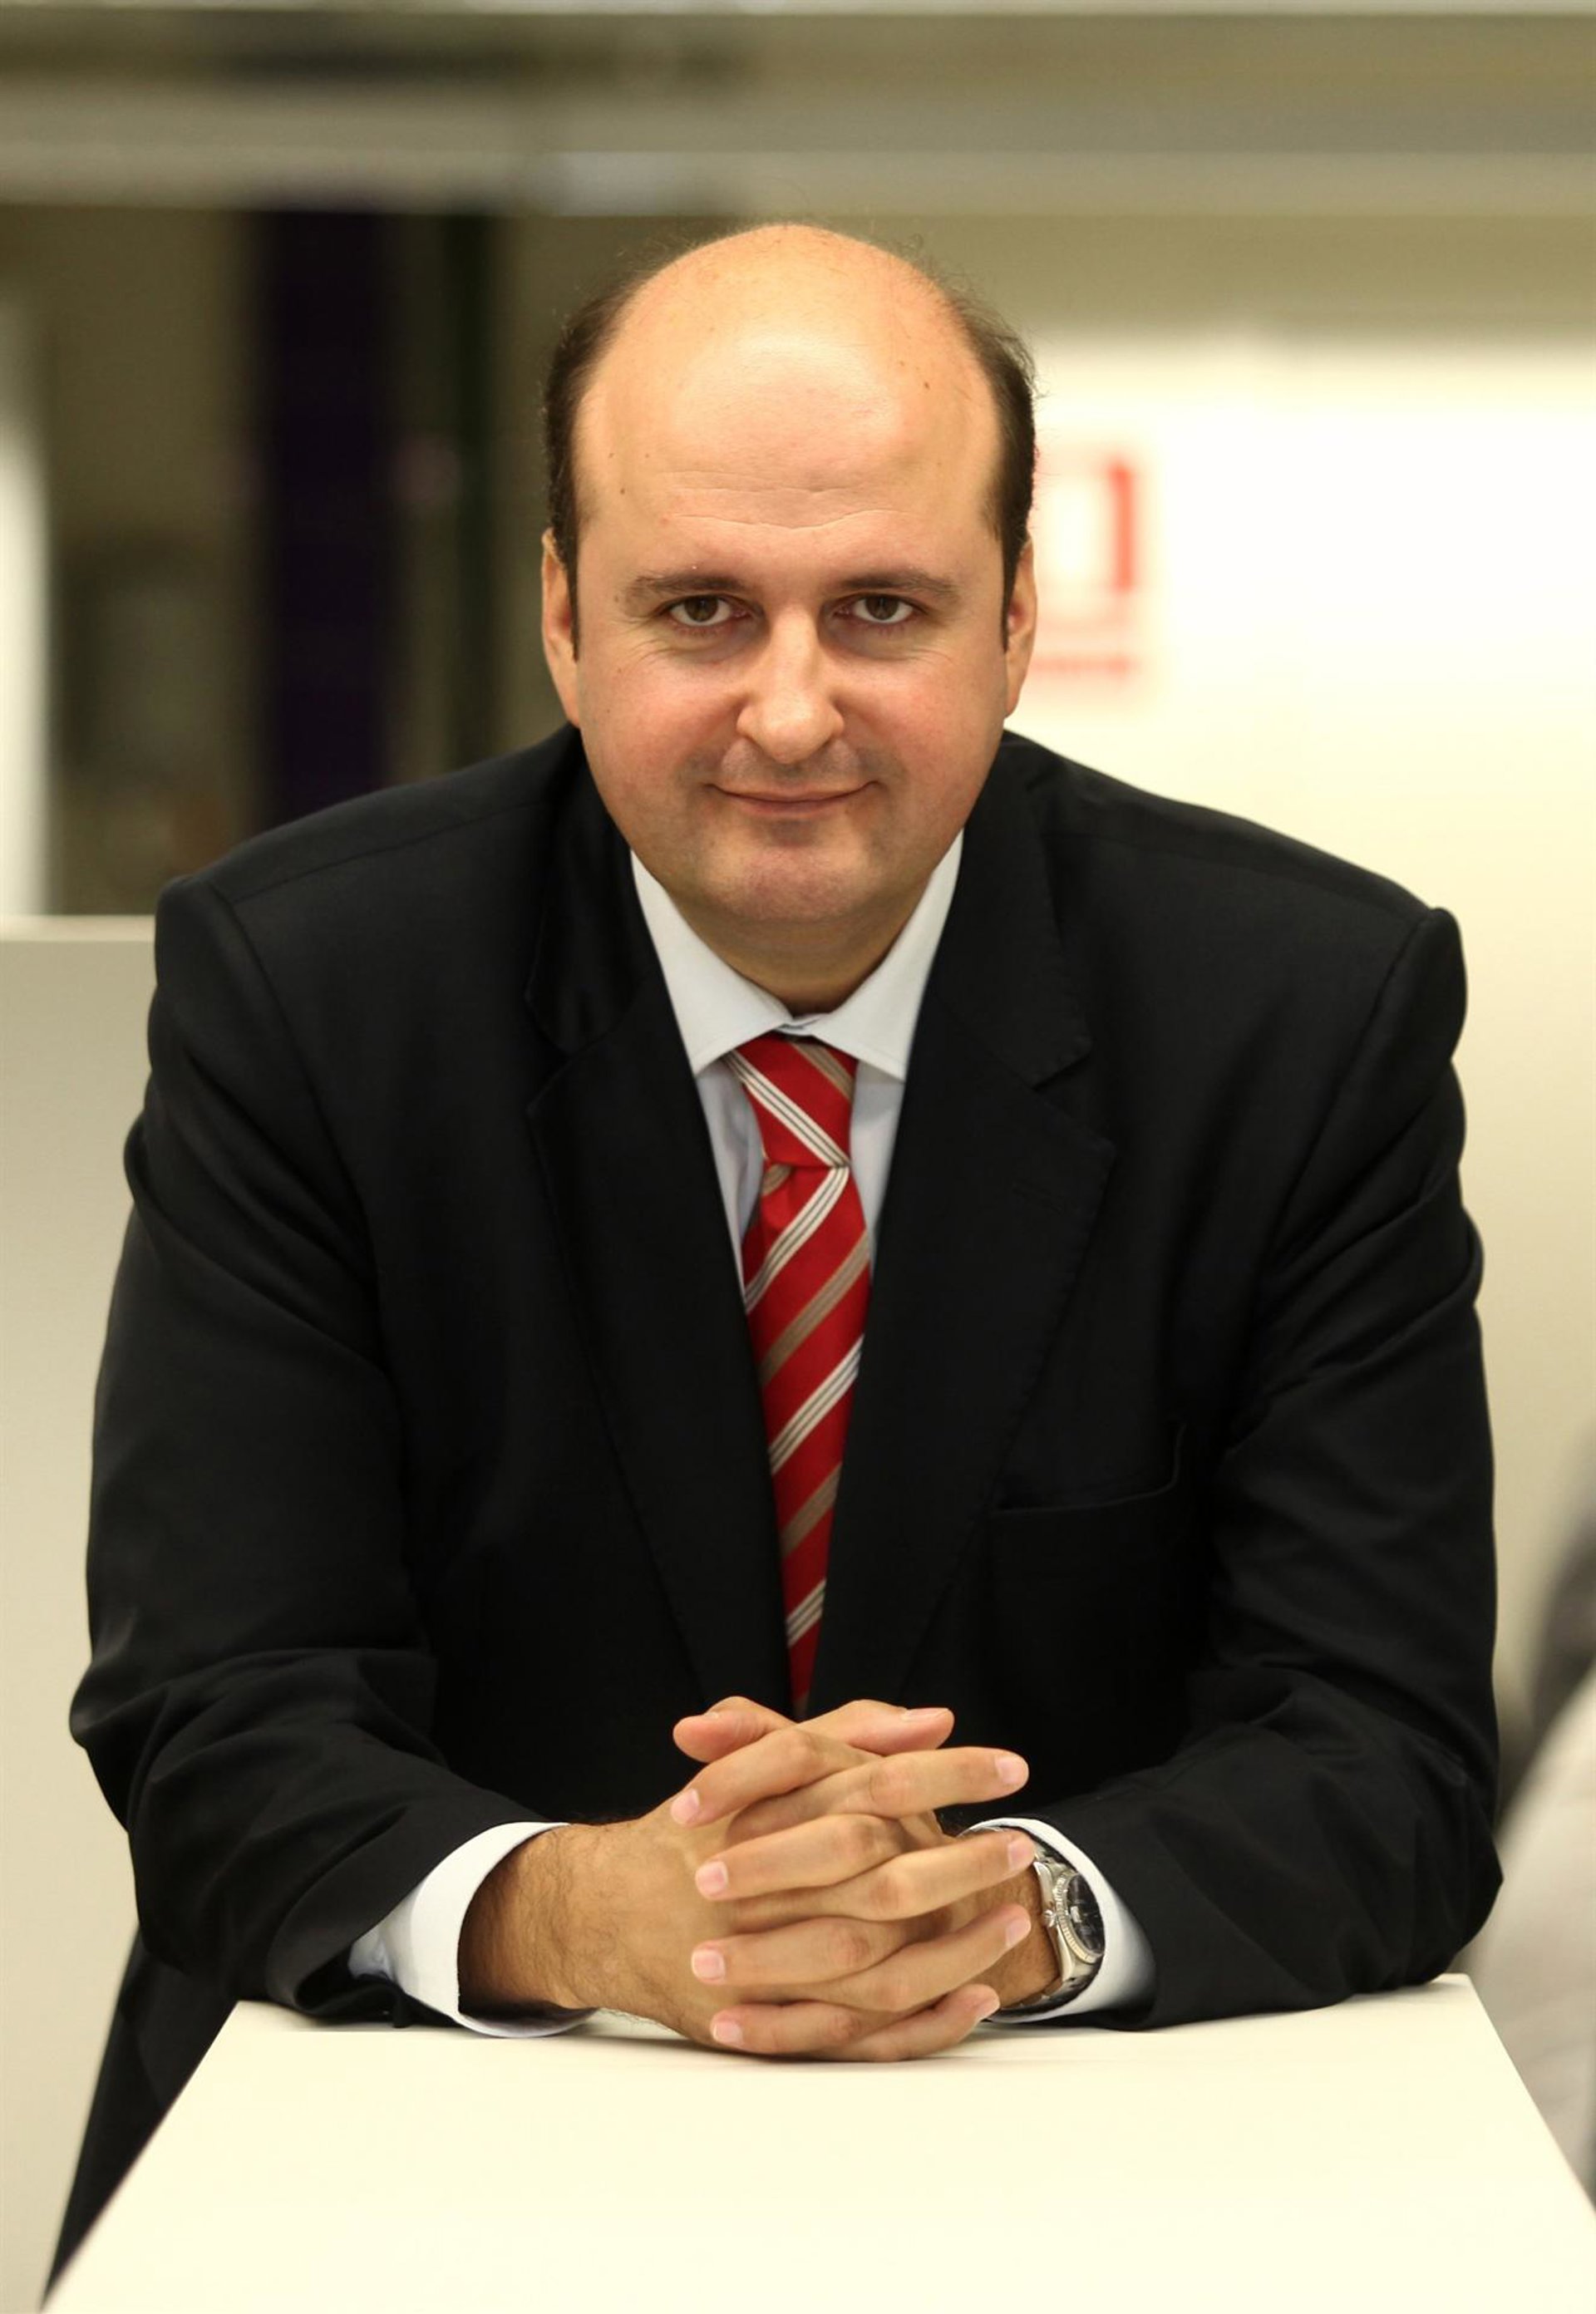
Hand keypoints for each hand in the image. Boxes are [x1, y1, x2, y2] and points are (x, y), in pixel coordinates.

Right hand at [459, 1699, 1038, 2058]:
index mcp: (770, 1811)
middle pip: (883, 1877)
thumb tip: (934, 1720)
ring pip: (879, 1964)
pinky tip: (975, 1998)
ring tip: (1013, 1922)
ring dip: (957, 1947)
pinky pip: (862, 2032)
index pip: (873, 1783)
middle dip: (961, 1863)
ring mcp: (768, 1962)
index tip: (1010, 1765)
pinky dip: (925, 2021)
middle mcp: (769, 1887)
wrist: (610, 1911)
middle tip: (1021, 1846)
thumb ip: (847, 1734)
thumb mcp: (765, 1767)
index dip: (947, 1773)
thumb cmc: (704, 1831)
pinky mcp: (770, 2019)